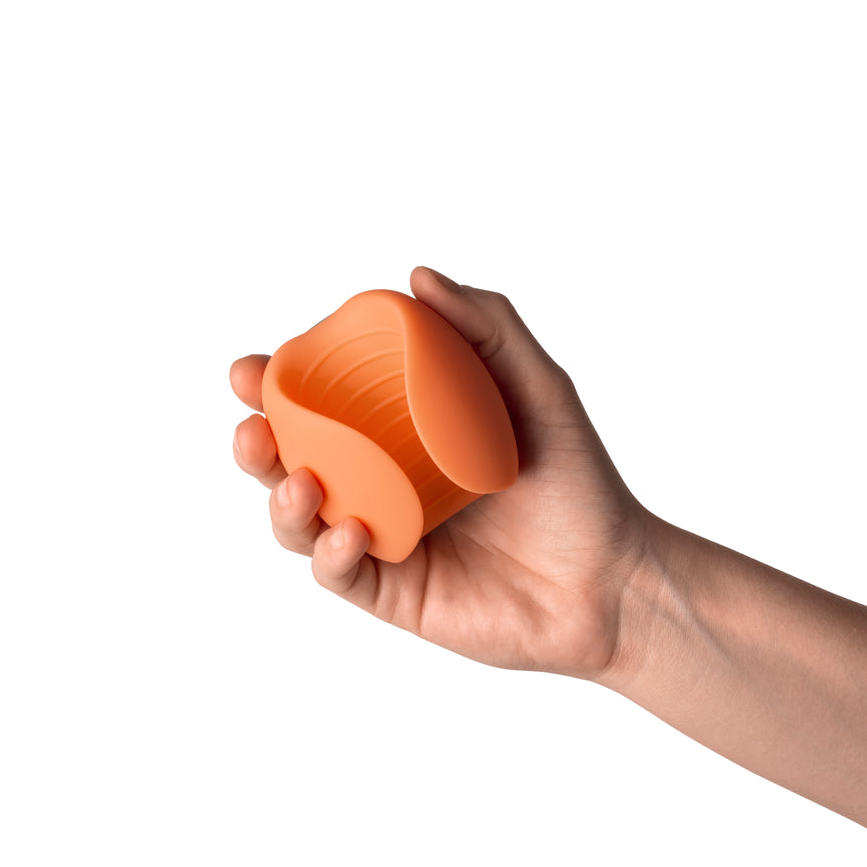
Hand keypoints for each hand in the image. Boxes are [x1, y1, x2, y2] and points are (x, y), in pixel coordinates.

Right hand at [230, 267, 650, 678]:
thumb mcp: (538, 387)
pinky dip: (332, 553)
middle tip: (254, 425)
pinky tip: (349, 532)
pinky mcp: (394, 590)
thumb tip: (418, 277)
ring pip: (303, 521)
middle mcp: (381, 484)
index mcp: (399, 435)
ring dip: (284, 500)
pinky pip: (341, 574)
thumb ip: (488, 325)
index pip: (324, 407)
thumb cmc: (577, 481)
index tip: (255, 368)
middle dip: (258, 445)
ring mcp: (383, 539)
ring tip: (301, 479)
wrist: (612, 578)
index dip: (277, 388)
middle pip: (295, 462)